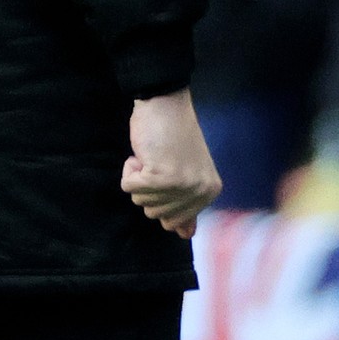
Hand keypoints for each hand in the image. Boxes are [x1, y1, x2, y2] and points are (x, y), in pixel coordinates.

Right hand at [123, 89, 221, 235]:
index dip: (161, 196)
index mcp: (210, 193)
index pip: (173, 221)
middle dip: (148, 188)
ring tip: (154, 156)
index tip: (170, 171)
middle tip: (160, 161)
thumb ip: (186, 206)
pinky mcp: (160, 177)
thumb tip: (185, 235)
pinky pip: (129, 187)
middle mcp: (199, 192)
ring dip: (139, 177)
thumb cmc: (173, 138)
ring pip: (140, 202)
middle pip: (154, 214)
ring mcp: (181, 186)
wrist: (165, 104)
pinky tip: (144, 154)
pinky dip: (129, 170)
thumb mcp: (185, 174)